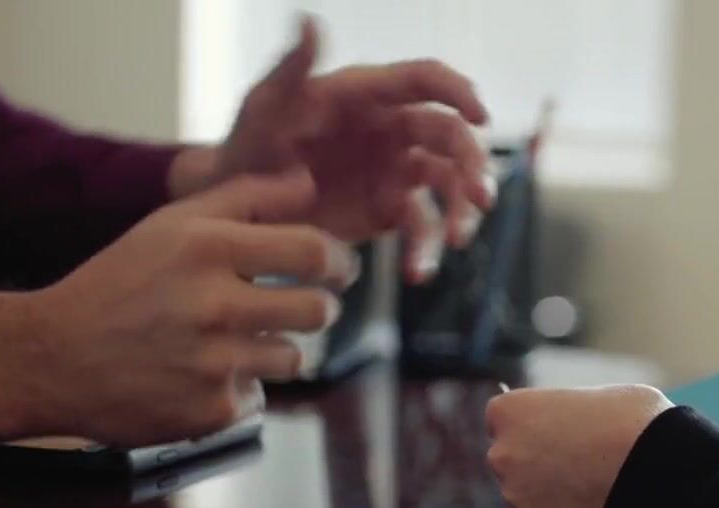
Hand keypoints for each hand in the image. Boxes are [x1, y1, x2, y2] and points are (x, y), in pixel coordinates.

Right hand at [0, 169, 359, 451]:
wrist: (50, 359)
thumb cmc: (119, 283)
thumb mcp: (171, 225)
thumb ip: (247, 197)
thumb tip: (308, 180)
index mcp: (207, 249)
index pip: (314, 252)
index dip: (339, 262)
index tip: (339, 269)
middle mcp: (214, 305)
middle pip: (319, 310)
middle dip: (318, 308)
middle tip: (298, 306)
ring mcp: (214, 364)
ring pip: (293, 357)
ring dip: (274, 350)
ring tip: (229, 341)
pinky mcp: (210, 411)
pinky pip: (256, 397)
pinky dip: (236, 388)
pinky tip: (197, 375)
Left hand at [191, 17, 494, 282]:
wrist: (237, 209)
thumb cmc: (247, 146)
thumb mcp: (264, 107)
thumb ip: (291, 67)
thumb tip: (310, 20)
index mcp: (369, 95)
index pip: (426, 81)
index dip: (460, 93)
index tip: (480, 117)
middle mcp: (393, 128)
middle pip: (451, 138)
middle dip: (472, 166)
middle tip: (478, 198)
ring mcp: (396, 170)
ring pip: (447, 184)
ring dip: (460, 211)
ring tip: (454, 241)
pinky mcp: (390, 210)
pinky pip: (421, 227)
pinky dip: (425, 249)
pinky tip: (417, 272)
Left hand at [485, 385, 674, 507]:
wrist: (656, 472)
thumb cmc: (633, 421)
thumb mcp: (598, 396)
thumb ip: (569, 412)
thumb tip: (574, 422)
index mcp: (509, 411)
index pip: (505, 420)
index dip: (534, 426)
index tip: (559, 432)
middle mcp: (501, 454)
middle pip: (511, 460)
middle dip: (537, 463)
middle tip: (580, 462)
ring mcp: (516, 496)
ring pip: (527, 497)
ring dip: (551, 495)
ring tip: (594, 487)